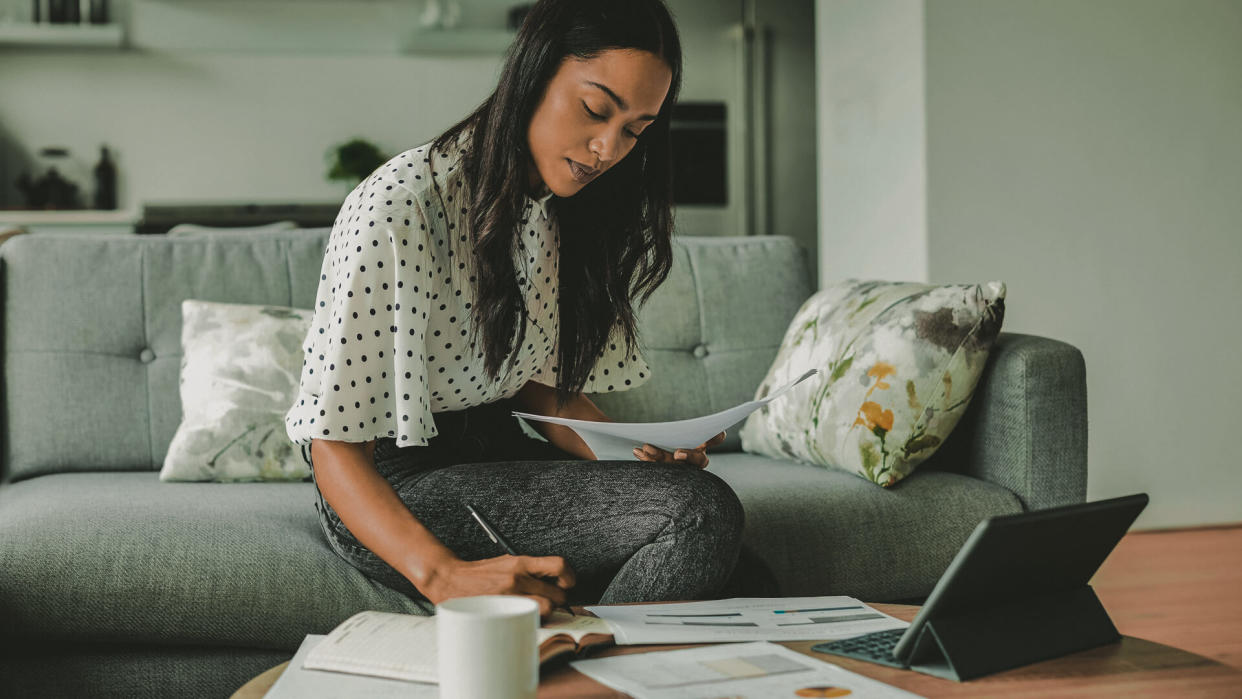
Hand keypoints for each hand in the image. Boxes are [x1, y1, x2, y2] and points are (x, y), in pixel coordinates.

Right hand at [420, 553, 576, 620]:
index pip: (559, 566)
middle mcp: (517, 578)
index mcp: (520, 562)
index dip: (569, 577)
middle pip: (558, 594)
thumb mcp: (507, 562)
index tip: (567, 583)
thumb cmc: (480, 574)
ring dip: (547, 613)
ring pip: (547, 610)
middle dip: (558, 600)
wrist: (450, 579)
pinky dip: (532, 621)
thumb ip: (531, 570)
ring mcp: (510, 596)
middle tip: (550, 601)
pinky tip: (525, 618)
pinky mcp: (502, 611)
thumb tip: (554, 581)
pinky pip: (530, 620)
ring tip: (537, 611)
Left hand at [632, 430, 726, 468]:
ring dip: (660, 455)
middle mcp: (696, 457)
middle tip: (677, 453)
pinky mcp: (667, 474)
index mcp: (703, 441)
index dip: (716, 437)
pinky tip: (637, 451)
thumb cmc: (669, 430)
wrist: (652, 444)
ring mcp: (682, 468)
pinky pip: (658, 468)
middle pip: (699, 460)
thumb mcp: (672, 424)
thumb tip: (675, 415)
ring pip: (675, 465)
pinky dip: (647, 458)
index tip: (714, 432)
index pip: (715, 439)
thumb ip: (675, 424)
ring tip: (646, 447)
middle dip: (689, 456)